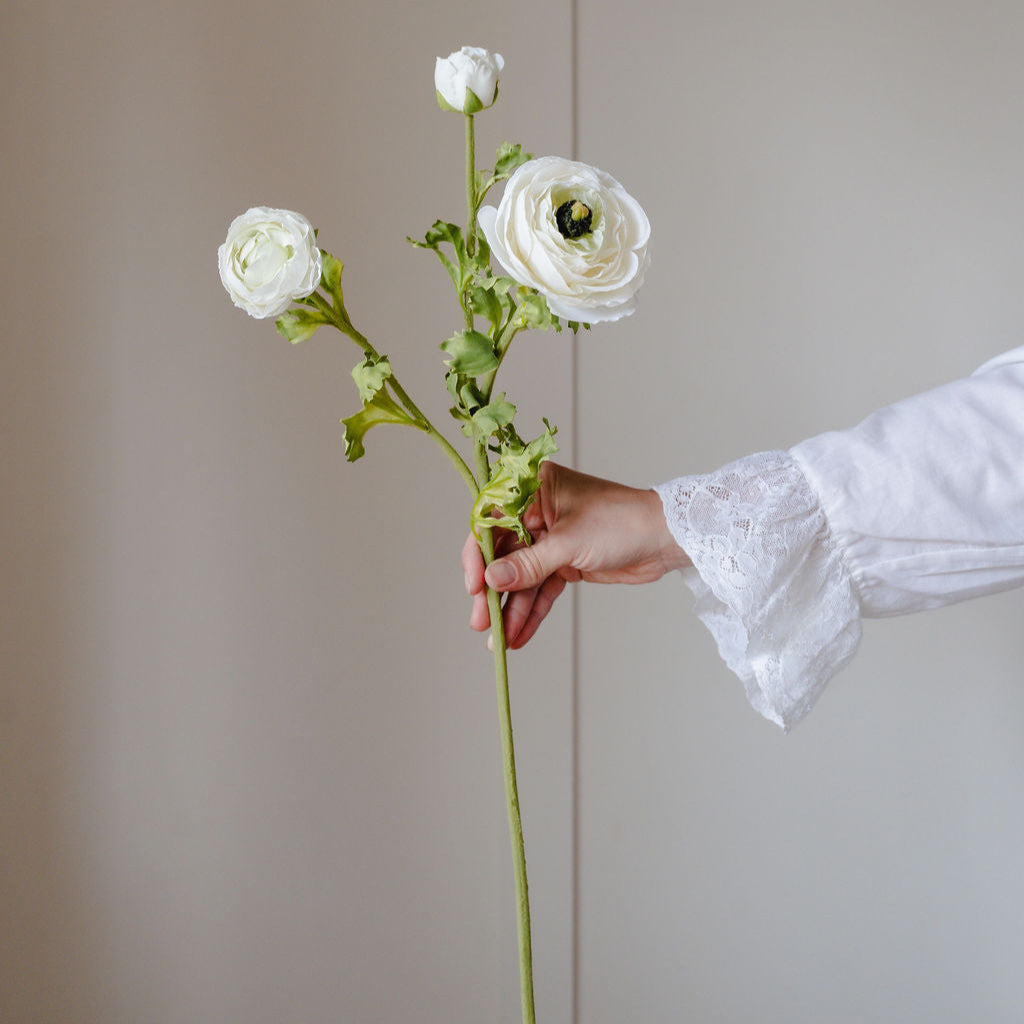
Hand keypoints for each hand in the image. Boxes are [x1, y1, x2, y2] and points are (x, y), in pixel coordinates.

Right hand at [462, 461, 690, 647]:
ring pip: (522, 577)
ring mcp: (551, 539)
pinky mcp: (565, 562)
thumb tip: (491, 580)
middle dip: (493, 592)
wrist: (665, 538)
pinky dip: (532, 612)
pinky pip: (541, 589)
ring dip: (511, 609)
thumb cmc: (621, 521)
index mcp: (533, 488)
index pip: (491, 521)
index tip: (475, 586)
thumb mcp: (569, 543)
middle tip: (481, 623)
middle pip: (503, 555)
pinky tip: (519, 635)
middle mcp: (537, 512)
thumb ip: (528, 564)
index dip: (478, 555)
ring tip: (500, 642)